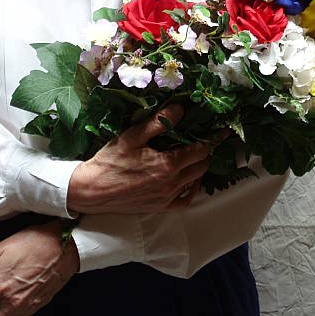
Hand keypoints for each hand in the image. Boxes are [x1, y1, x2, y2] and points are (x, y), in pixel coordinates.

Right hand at [67, 104, 211, 214]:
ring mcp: (167, 197)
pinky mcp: (160, 207)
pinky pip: (185, 201)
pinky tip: (190, 180)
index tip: (223, 130)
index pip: (200, 150)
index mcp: (167, 164)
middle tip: (210, 138)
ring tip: (200, 154)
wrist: (91, 190)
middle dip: (209, 151)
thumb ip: (160, 122)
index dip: (213, 139)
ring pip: (195, 181)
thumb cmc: (110, 160)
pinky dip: (192, 189)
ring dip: (201, 167)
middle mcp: (172, 183)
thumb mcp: (133, 135)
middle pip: (202, 166)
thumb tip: (182, 108)